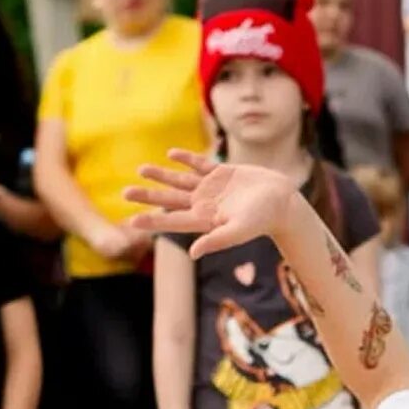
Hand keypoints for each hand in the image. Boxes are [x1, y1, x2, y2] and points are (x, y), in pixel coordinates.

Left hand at [126, 149, 302, 257]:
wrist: (283, 202)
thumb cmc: (263, 219)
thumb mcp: (239, 231)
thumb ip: (216, 240)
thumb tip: (193, 253)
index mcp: (205, 220)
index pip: (173, 221)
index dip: (152, 221)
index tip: (131, 221)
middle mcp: (204, 204)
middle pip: (170, 200)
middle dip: (148, 196)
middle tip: (125, 192)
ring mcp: (212, 188)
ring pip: (180, 181)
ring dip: (161, 176)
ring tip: (141, 170)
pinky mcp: (222, 173)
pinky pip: (199, 165)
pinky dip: (186, 159)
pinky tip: (172, 154)